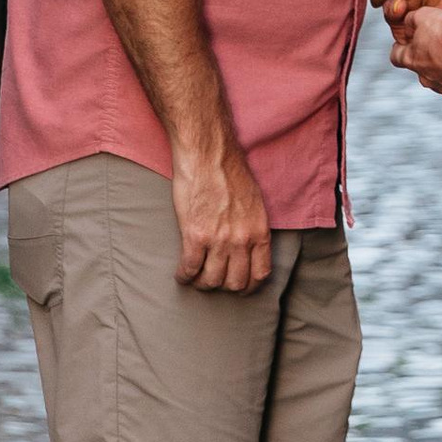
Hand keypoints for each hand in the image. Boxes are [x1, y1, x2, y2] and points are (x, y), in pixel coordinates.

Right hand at [169, 136, 273, 289]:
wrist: (208, 154)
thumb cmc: (230, 172)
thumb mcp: (254, 202)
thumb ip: (252, 227)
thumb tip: (247, 247)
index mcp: (259, 231)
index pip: (260, 274)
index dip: (248, 286)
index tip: (239, 287)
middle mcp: (242, 240)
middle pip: (235, 283)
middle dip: (223, 286)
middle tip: (214, 280)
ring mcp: (218, 240)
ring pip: (211, 281)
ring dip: (202, 283)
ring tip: (195, 278)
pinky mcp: (194, 236)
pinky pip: (189, 269)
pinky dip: (184, 276)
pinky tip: (181, 274)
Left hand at [393, 0, 441, 91]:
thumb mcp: (423, 15)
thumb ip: (413, 20)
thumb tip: (410, 22)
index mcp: (413, 61)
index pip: (396, 57)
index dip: (401, 47)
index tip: (407, 40)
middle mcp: (427, 78)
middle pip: (421, 69)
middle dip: (427, 56)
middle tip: (439, 42)